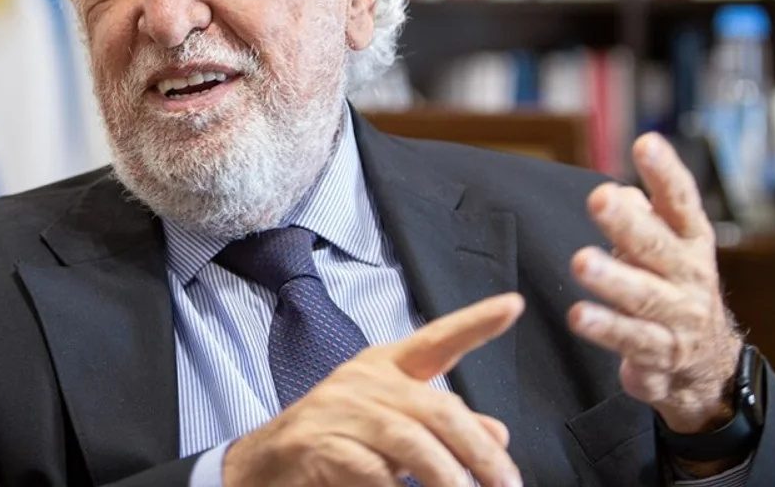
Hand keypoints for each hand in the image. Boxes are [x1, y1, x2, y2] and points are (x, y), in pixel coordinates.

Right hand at [223, 293, 525, 486]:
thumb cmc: (332, 442)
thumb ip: (440, 427)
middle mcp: (365, 382)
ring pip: (412, 443)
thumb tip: (499, 433)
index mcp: (384, 368)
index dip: (474, 324)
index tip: (511, 306)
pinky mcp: (320, 447)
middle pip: (438, 409)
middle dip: (480, 453)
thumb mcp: (390, 426)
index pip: (436, 340)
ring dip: (447, 479)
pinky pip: (373, 473)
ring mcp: (341, 412)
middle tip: (507, 484)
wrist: (263, 467)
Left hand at [568, 133, 743, 435]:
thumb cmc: (677, 290)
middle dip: (628, 223)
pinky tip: (579, 315)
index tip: (646, 143)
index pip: (680, 202)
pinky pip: (632, 341)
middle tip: (600, 199)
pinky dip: (606, 328)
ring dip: (613, 279)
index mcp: (692, 242)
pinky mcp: (661, 355)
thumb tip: (621, 194)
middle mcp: (689, 276)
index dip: (665, 173)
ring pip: (644, 296)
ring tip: (582, 262)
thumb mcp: (671, 248)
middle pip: (658, 246)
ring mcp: (679, 318)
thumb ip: (646, 219)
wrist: (710, 365)